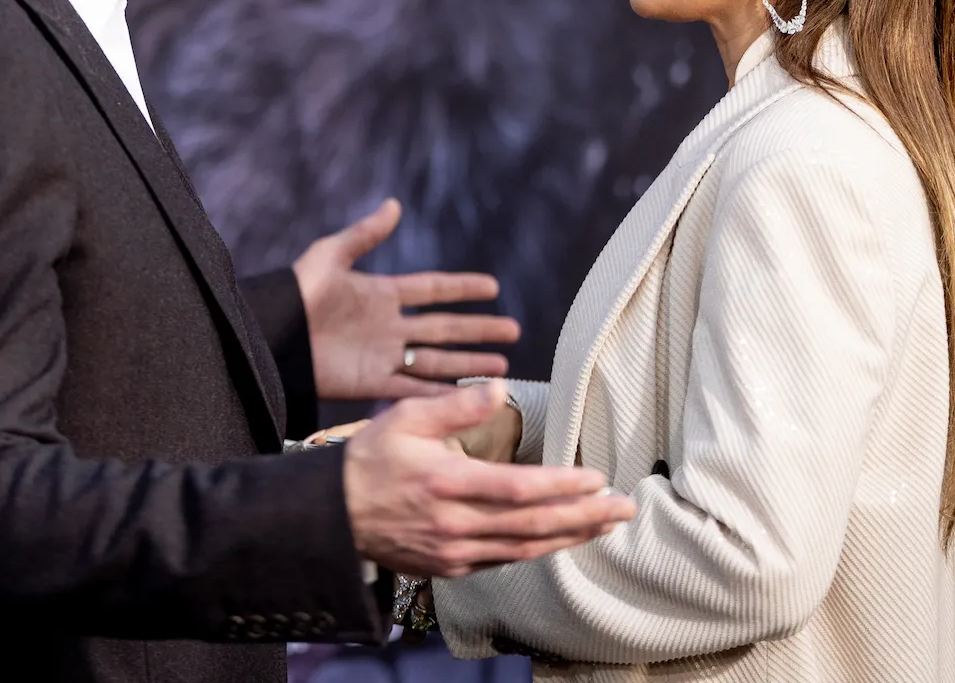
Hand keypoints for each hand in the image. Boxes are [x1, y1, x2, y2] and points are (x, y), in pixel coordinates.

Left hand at [293, 199, 519, 399]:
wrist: (270, 337)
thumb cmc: (294, 294)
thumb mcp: (329, 257)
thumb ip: (364, 235)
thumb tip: (393, 205)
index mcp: (381, 294)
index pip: (432, 289)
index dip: (461, 288)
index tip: (493, 287)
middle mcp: (388, 326)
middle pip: (444, 328)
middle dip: (478, 330)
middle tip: (513, 331)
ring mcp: (382, 356)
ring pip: (436, 360)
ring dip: (468, 362)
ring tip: (501, 365)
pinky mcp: (370, 382)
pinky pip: (410, 388)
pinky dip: (437, 392)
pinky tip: (463, 394)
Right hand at [342, 381, 635, 578]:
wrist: (330, 515)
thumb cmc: (368, 459)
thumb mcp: (404, 418)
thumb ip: (454, 405)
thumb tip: (498, 387)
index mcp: (447, 482)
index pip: (518, 489)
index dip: (562, 486)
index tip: (598, 478)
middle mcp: (455, 524)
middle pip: (533, 525)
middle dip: (585, 517)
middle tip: (624, 508)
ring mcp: (453, 551)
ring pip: (524, 549)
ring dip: (570, 537)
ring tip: (605, 526)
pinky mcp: (449, 567)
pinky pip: (503, 562)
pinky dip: (536, 551)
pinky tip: (559, 539)